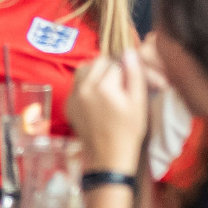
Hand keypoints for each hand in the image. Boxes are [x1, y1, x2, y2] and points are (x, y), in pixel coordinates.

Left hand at [68, 50, 148, 174]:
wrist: (108, 155)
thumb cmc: (128, 130)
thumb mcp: (138, 102)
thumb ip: (134, 75)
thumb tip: (129, 51)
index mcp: (102, 86)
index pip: (115, 62)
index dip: (126, 69)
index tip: (131, 81)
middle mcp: (83, 87)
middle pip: (97, 62)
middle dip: (110, 68)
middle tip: (121, 83)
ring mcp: (73, 95)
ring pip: (84, 70)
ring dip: (96, 73)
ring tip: (109, 87)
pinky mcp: (68, 104)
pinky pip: (76, 84)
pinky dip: (86, 84)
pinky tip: (98, 97)